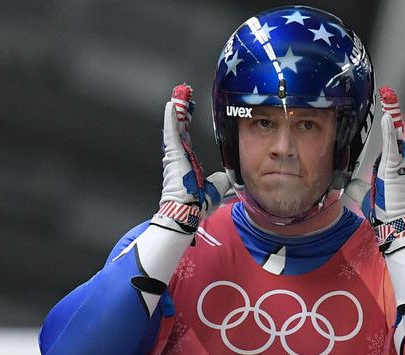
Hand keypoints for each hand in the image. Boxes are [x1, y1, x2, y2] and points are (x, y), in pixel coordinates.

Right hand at [150, 84, 230, 233]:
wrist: (187, 211)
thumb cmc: (197, 203)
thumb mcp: (216, 188)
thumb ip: (223, 181)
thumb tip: (232, 180)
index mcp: (187, 161)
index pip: (187, 136)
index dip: (188, 122)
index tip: (191, 110)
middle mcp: (179, 155)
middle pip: (181, 126)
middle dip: (184, 109)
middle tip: (186, 94)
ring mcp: (175, 153)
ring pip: (176, 125)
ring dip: (179, 109)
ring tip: (180, 93)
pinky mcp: (173, 153)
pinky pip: (172, 132)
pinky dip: (171, 118)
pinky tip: (173, 105)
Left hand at [367, 86, 404, 253]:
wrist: (394, 222)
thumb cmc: (382, 211)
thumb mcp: (367, 195)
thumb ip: (360, 187)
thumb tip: (350, 186)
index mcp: (390, 166)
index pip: (389, 140)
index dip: (387, 124)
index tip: (384, 109)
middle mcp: (396, 162)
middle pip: (394, 131)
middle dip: (392, 111)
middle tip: (388, 93)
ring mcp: (398, 164)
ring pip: (395, 134)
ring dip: (392, 115)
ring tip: (388, 97)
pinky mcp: (396, 169)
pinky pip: (392, 146)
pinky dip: (389, 131)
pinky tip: (387, 117)